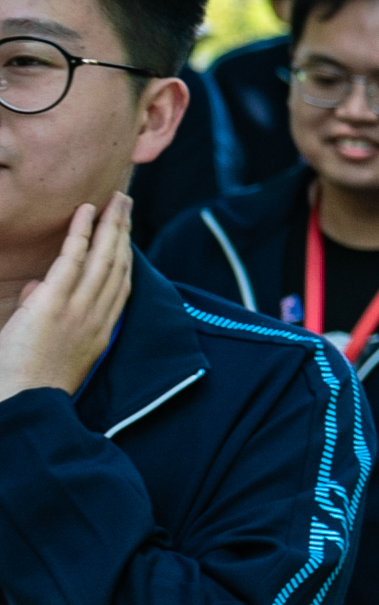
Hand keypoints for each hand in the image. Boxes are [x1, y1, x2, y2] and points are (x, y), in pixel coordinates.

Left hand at [0, 199, 130, 398]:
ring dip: (111, 224)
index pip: (120, 285)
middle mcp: (98, 316)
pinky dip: (82, 233)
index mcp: (100, 330)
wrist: (26, 404)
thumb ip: (44, 312)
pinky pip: (74, 260)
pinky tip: (86, 211)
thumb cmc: (29, 382)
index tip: (126, 234)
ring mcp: (80, 309)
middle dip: (124, 231)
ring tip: (114, 200)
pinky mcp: (56, 303)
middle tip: (125, 203)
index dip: (126, 255)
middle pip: (119, 264)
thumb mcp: (47, 345)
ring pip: (104, 257)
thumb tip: (37, 288)